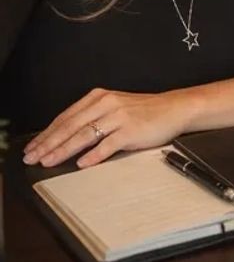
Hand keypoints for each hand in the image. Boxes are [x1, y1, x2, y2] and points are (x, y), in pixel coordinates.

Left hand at [23, 87, 195, 168]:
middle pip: (71, 126)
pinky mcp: (131, 130)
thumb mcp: (114, 108)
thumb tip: (65, 138)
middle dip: (49, 143)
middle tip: (32, 158)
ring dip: (64, 150)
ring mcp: (119, 116)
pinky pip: (107, 144)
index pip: (66, 117)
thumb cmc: (144, 112)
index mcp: (99, 97)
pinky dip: (93, 156)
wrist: (174, 109)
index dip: (47, 134)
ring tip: (49, 162)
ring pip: (84, 135)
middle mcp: (106, 103)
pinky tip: (81, 164)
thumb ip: (92, 119)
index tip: (32, 147)